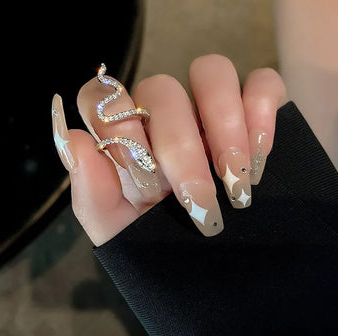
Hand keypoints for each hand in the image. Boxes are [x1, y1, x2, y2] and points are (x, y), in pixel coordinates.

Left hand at [51, 54, 286, 245]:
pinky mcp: (255, 107)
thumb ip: (93, 194)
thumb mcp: (123, 233)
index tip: (145, 178)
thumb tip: (73, 139)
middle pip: (161, 87)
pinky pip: (263, 83)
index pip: (102, 97)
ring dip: (225, 126)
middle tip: (201, 203)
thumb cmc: (165, 244)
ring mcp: (209, 105)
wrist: (218, 268)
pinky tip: (259, 159)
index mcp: (126, 136)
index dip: (117, 126)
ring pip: (211, 70)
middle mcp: (164, 112)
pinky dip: (263, 115)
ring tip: (236, 182)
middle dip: (181, 147)